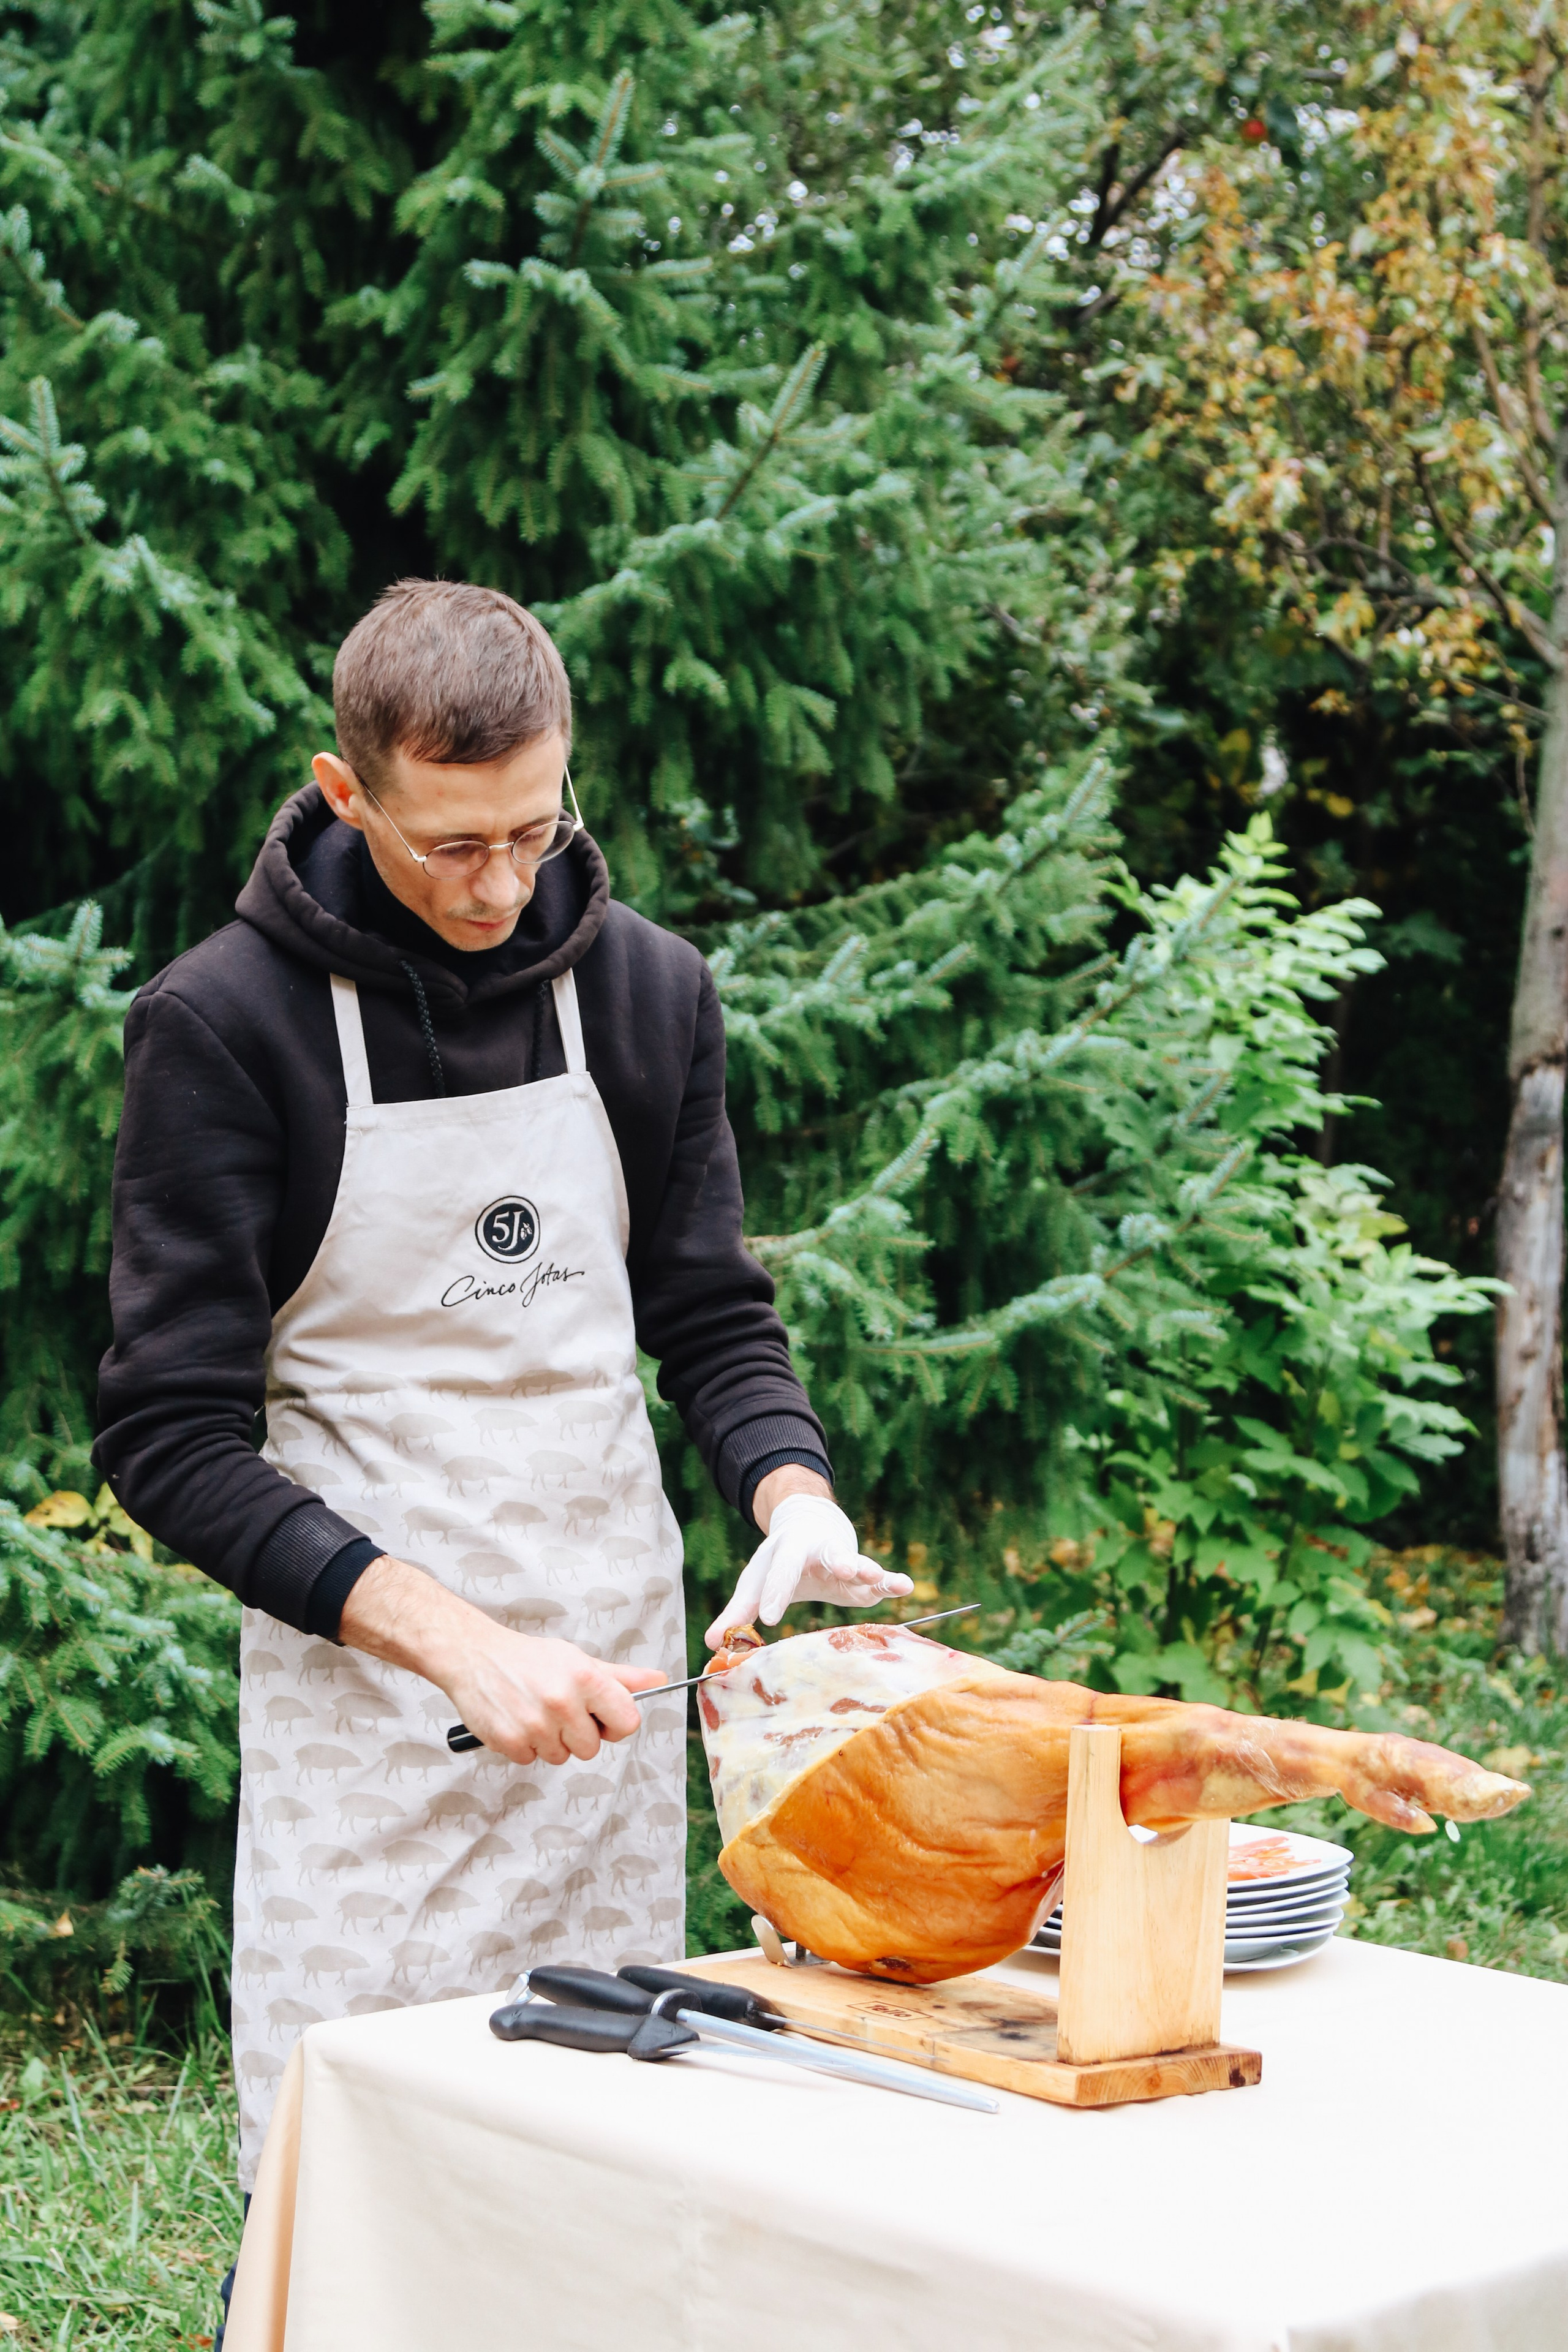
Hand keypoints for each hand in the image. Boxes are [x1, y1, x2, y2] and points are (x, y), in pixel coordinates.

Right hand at [339, 1555, 666, 1765]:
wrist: (474, 1656)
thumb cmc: (530, 1658)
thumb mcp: (577, 1659)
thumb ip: (620, 1677)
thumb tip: (659, 1681)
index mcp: (586, 1677)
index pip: (627, 1722)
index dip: (614, 1723)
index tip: (600, 1716)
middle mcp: (562, 1701)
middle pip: (592, 1748)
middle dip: (578, 1734)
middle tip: (559, 1710)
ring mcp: (535, 1724)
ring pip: (561, 1757)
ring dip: (550, 1741)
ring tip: (534, 1711)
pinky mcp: (509, 1741)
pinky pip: (531, 1760)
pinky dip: (525, 1746)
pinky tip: (516, 1719)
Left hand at [705, 1492, 912, 1648]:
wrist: (808, 1525)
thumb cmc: (778, 1561)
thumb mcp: (757, 1580)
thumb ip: (736, 1612)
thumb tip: (710, 1643)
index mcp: (788, 1551)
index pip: (780, 1572)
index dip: (773, 1593)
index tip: (766, 1618)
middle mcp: (819, 1550)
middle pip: (827, 1555)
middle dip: (835, 1562)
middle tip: (845, 1570)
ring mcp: (845, 1559)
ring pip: (858, 1562)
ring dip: (868, 1568)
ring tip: (879, 1575)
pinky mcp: (864, 1574)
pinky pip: (880, 1578)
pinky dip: (892, 1582)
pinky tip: (906, 1586)